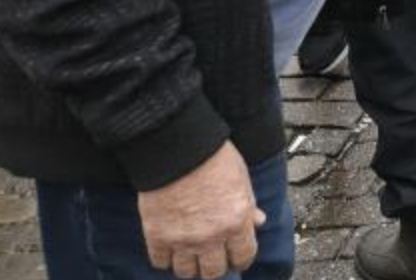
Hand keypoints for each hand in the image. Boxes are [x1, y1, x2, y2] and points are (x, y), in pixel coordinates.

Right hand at [138, 142, 264, 278]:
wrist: (178, 149)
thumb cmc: (213, 158)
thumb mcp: (242, 179)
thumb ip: (249, 205)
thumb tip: (258, 222)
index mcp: (237, 221)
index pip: (243, 257)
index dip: (241, 259)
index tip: (237, 258)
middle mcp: (211, 236)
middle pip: (213, 272)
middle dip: (215, 267)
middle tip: (212, 258)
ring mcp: (183, 239)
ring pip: (186, 272)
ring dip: (190, 266)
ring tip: (190, 255)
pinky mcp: (157, 236)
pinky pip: (160, 262)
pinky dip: (165, 258)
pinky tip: (169, 248)